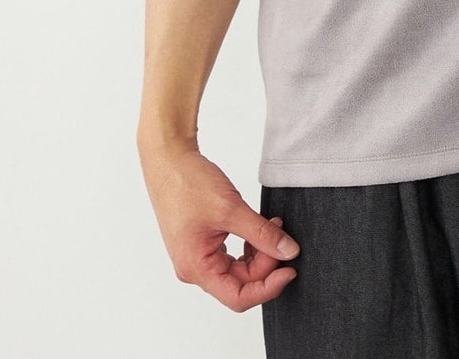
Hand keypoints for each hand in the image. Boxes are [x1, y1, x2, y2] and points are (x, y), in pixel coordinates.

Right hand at [139, 141, 298, 311]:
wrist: (169, 162)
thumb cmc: (189, 184)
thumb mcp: (231, 209)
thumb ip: (262, 234)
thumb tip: (289, 252)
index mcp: (196, 268)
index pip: (238, 297)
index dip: (268, 287)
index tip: (290, 269)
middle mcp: (194, 269)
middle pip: (240, 283)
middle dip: (266, 262)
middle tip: (281, 235)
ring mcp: (197, 257)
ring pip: (237, 270)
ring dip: (259, 253)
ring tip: (272, 225)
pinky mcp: (201, 245)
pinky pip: (230, 257)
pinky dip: (249, 245)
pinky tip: (258, 227)